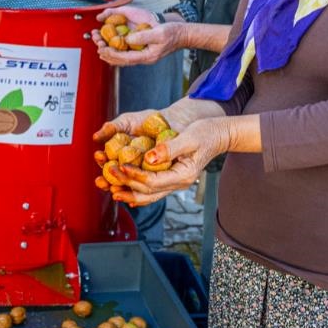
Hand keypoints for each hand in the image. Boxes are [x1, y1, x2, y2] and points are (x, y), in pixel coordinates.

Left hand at [89, 6, 178, 66]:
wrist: (182, 35)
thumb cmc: (173, 34)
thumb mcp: (159, 33)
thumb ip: (143, 37)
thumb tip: (128, 39)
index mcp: (146, 56)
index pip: (125, 58)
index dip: (112, 54)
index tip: (102, 48)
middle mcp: (143, 57)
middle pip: (121, 60)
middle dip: (107, 53)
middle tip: (97, 45)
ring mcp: (142, 54)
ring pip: (122, 57)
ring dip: (110, 52)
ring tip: (99, 45)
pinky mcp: (142, 50)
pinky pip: (126, 52)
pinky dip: (116, 49)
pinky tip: (110, 44)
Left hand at [116, 117, 232, 206]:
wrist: (220, 134)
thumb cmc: (207, 132)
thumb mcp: (189, 137)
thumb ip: (169, 148)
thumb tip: (149, 158)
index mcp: (183, 175)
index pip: (153, 181)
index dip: (134, 175)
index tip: (120, 166)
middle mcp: (178, 182)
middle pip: (148, 191)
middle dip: (126, 184)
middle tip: (108, 176)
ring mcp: (175, 181)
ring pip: (149, 194)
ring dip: (129, 192)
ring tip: (111, 189)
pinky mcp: (171, 176)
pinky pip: (152, 188)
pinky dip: (137, 189)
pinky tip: (125, 189)